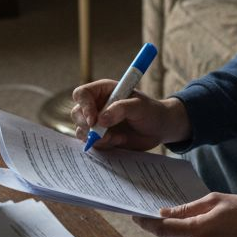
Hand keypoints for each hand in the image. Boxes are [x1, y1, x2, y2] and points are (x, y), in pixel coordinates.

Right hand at [70, 82, 189, 150]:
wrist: (160, 128)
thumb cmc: (151, 111)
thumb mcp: (139, 106)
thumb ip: (121, 109)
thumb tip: (100, 120)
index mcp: (103, 91)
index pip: (81, 94)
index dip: (84, 106)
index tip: (94, 121)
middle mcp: (96, 105)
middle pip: (77, 114)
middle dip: (87, 126)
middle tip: (103, 134)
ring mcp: (97, 122)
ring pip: (81, 130)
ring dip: (96, 138)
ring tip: (116, 138)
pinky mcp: (101, 137)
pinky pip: (91, 143)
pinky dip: (102, 145)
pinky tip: (119, 141)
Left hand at [134, 193, 236, 236]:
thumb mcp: (215, 200)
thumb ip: (188, 208)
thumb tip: (165, 214)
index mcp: (200, 230)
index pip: (164, 229)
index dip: (147, 223)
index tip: (135, 216)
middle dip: (163, 227)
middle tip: (155, 215)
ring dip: (179, 235)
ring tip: (184, 221)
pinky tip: (202, 231)